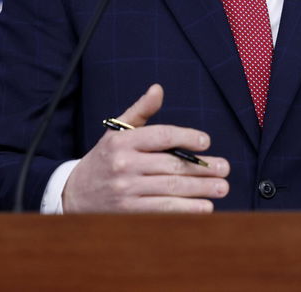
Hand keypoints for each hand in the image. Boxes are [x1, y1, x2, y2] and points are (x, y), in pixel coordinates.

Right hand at [62, 83, 229, 212]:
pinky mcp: (130, 211)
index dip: (186, 137)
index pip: (160, 136)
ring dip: (200, 189)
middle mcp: (124, 164)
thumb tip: (158, 89)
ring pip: (171, 188)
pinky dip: (187, 209)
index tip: (206, 142)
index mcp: (122, 141)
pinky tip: (204, 207)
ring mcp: (126, 190)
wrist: (75, 193)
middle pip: (171, 165)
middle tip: (224, 168)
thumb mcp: (117, 132)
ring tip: (221, 186)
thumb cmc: (105, 158)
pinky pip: (164, 209)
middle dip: (202, 167)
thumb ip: (140, 111)